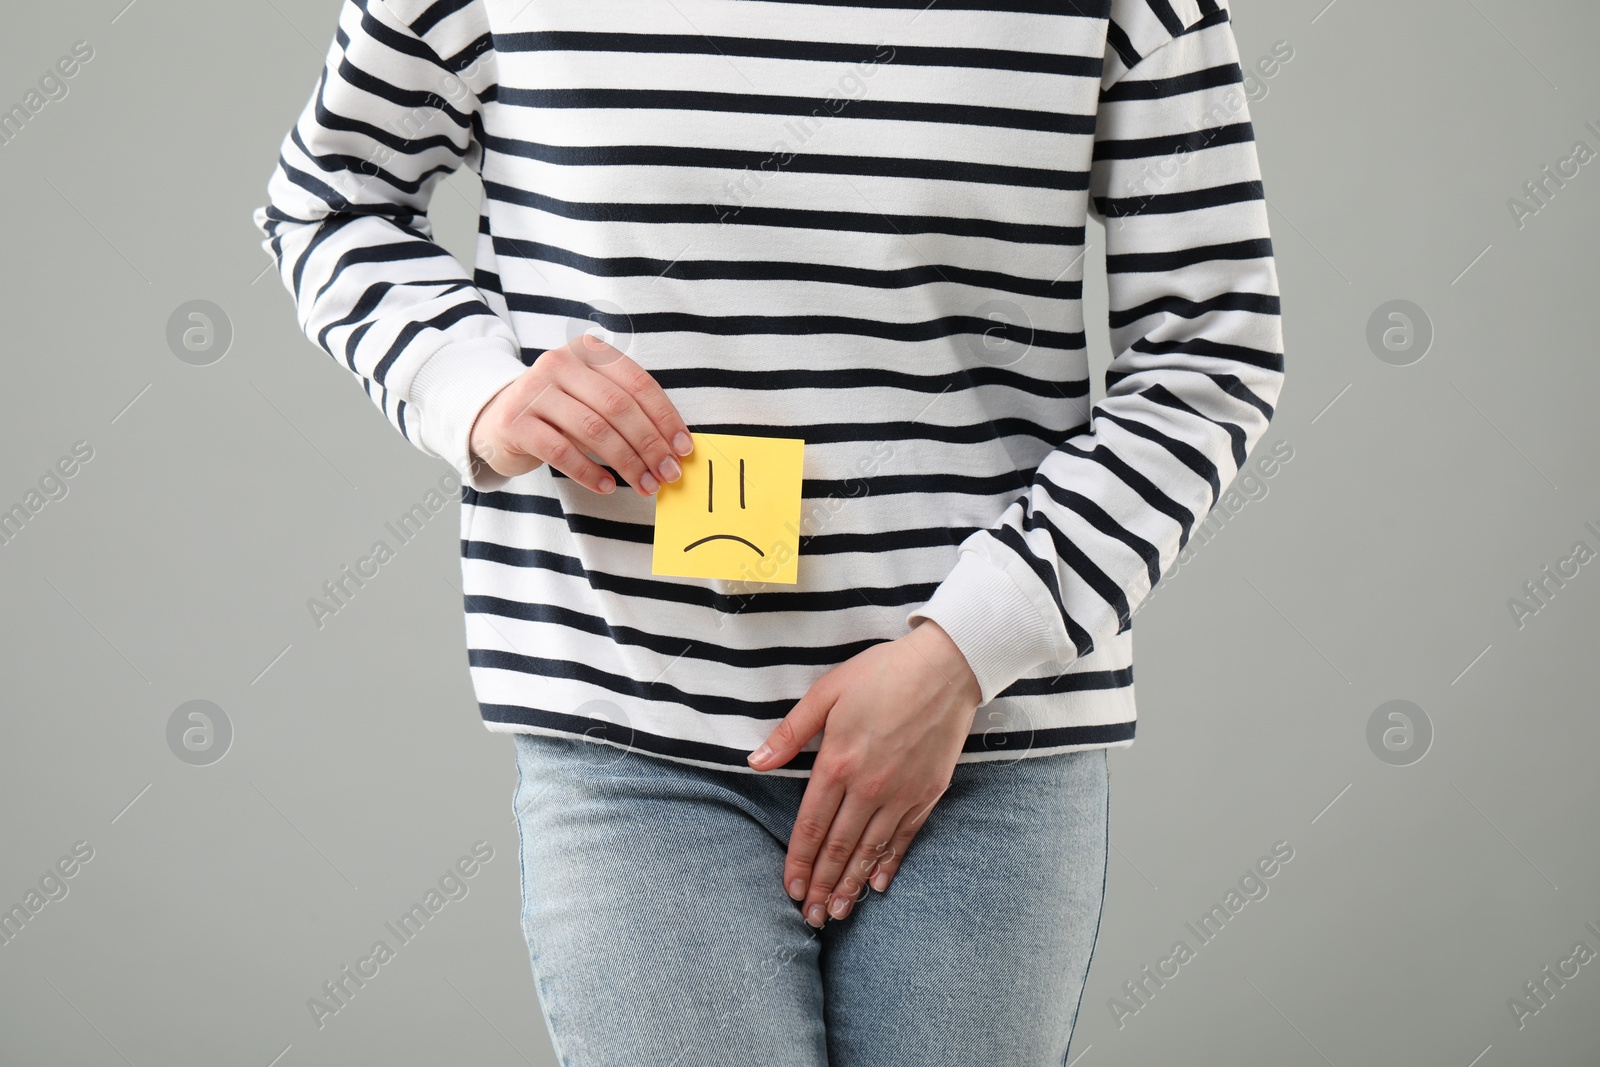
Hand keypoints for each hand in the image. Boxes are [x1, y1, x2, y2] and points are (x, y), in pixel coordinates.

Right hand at [468, 333, 693, 494]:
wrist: (496, 419)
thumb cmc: (559, 412)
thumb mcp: (593, 400)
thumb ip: (628, 413)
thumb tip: (673, 449)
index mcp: (588, 351)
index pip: (638, 383)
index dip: (665, 418)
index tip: (683, 449)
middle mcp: (560, 363)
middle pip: (618, 407)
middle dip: (650, 445)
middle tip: (668, 474)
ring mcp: (534, 390)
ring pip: (593, 429)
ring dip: (626, 462)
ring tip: (645, 485)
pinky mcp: (516, 422)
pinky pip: (561, 451)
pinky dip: (589, 472)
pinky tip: (607, 486)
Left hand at [747, 620, 981, 926]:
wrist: (946, 666)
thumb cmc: (882, 673)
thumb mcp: (827, 693)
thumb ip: (791, 733)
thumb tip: (756, 762)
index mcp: (838, 763)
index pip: (812, 826)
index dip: (799, 861)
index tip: (790, 888)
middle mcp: (869, 786)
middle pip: (839, 847)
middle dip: (821, 884)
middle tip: (810, 917)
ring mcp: (902, 793)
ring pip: (871, 849)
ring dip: (851, 884)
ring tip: (837, 912)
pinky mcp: (928, 792)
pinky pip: (904, 837)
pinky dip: (889, 863)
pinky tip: (878, 885)